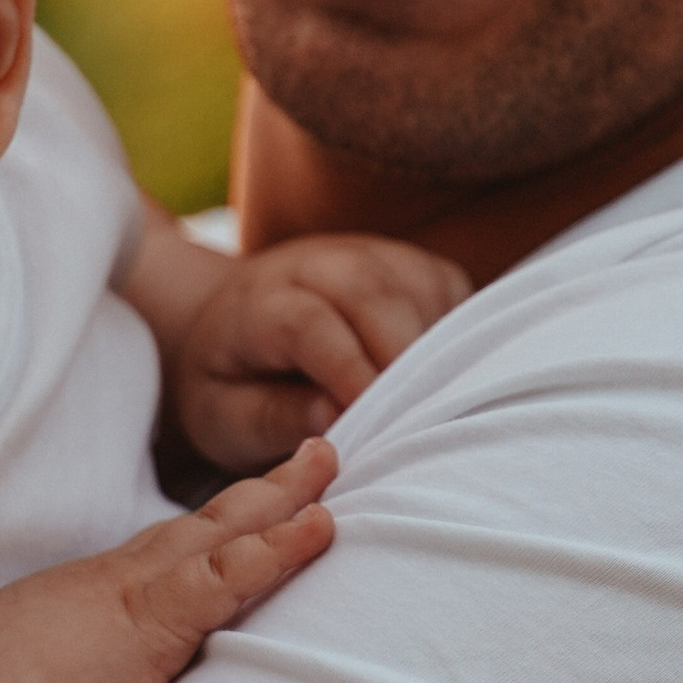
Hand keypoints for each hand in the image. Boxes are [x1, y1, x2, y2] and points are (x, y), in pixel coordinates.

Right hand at [0, 439, 335, 682]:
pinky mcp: (148, 623)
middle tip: (315, 457)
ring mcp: (132, 596)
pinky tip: (319, 526)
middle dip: (261, 493)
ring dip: (284, 498)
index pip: (164, 556)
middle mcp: (114, 583)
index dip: (213, 531)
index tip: (251, 509)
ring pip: (224, 532)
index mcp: (88, 601)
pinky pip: (228, 576)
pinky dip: (277, 549)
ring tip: (331, 465)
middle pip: (202, 525)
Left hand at [173, 234, 469, 470]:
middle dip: (402, 362)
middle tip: (419, 426)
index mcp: (259, 302)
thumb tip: (332, 419)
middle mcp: (316, 264)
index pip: (309, 323)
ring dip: (437, 351)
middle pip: (372, 293)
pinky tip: (446, 381)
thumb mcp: (225, 416)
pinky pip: (450, 291)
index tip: (372, 427)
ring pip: (420, 288)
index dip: (347, 372)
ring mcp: (370, 255)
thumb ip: (271, 418)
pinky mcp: (412, 265)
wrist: (232, 323)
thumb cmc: (229, 384)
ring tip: (436, 410)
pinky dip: (457, 337)